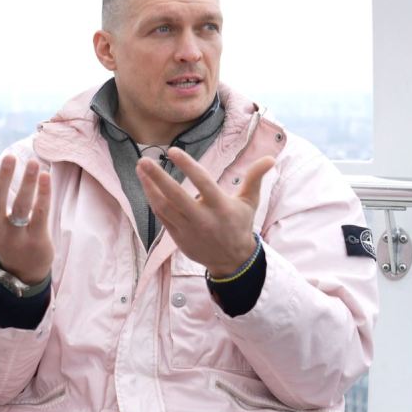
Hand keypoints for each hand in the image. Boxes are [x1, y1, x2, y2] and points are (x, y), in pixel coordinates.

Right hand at [0, 156, 52, 283]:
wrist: (23, 270)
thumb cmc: (1, 236)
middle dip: (2, 179)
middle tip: (9, 157)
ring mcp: (16, 237)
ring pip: (21, 208)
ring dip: (27, 184)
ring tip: (33, 162)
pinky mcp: (37, 240)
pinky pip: (41, 214)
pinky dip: (43, 195)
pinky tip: (45, 176)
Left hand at [135, 147, 274, 276]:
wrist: (231, 261)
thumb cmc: (240, 225)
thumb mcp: (250, 202)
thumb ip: (255, 178)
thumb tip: (271, 159)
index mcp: (220, 206)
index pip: (202, 182)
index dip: (187, 165)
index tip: (172, 151)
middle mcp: (202, 218)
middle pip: (175, 195)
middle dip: (157, 177)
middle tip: (144, 160)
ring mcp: (188, 229)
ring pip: (163, 206)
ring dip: (149, 187)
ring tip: (141, 169)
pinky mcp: (178, 237)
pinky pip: (161, 216)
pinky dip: (153, 200)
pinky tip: (146, 185)